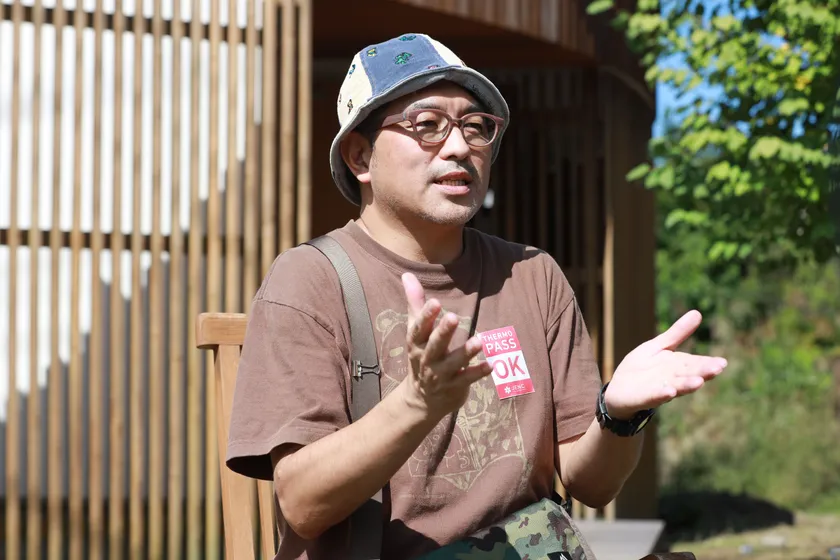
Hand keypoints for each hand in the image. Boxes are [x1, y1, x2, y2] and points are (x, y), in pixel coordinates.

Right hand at [398, 272, 491, 419]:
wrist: (421, 400)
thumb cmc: (422, 356)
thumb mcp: (416, 331)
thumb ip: (415, 303)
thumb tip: (408, 274)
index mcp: (417, 344)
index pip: (419, 329)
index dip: (426, 316)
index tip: (434, 302)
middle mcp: (427, 360)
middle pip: (435, 345)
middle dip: (443, 332)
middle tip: (454, 317)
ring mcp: (441, 375)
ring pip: (454, 363)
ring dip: (466, 352)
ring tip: (479, 341)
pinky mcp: (455, 387)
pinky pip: (467, 379)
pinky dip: (478, 372)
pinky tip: (491, 365)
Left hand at [604, 310, 726, 418]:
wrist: (618, 389)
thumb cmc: (642, 367)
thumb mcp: (658, 346)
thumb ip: (677, 333)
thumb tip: (697, 312)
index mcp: (678, 365)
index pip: (695, 363)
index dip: (708, 363)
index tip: (722, 363)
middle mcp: (672, 378)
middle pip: (689, 375)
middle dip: (702, 372)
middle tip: (717, 369)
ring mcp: (659, 389)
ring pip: (676, 387)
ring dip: (687, 385)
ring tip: (699, 382)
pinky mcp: (644, 397)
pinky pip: (654, 396)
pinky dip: (662, 394)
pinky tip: (669, 391)